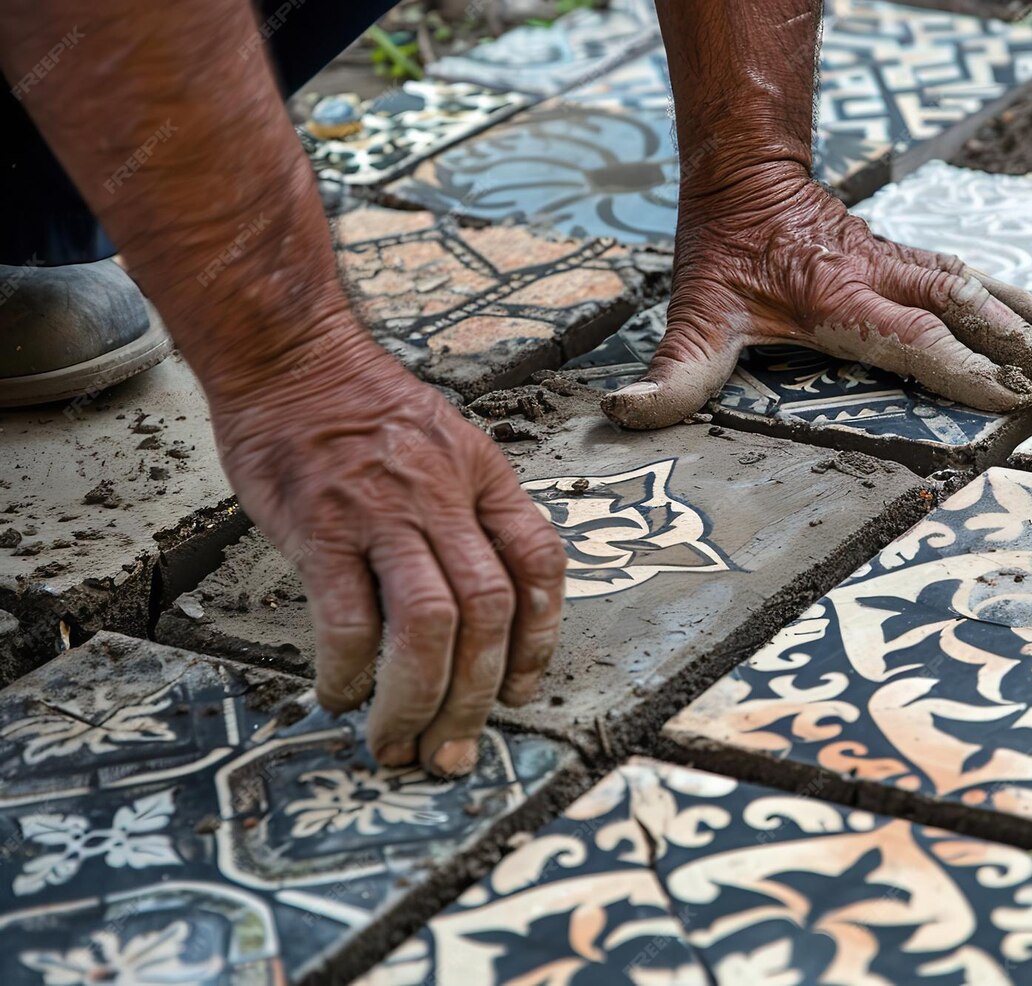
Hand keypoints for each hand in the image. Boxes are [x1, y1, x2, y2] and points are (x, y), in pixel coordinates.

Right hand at [208, 319, 565, 776]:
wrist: (290, 356)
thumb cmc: (365, 411)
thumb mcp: (447, 446)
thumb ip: (468, 516)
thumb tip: (477, 612)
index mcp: (485, 478)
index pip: (539, 564)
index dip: (541, 640)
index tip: (519, 690)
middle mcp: (445, 497)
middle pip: (488, 612)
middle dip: (476, 698)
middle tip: (453, 752)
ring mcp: (384, 511)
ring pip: (429, 624)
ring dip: (417, 701)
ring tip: (398, 743)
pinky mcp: (321, 527)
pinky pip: (350, 616)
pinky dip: (351, 669)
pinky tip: (341, 694)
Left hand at [602, 166, 1031, 428]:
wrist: (744, 174)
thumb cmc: (725, 248)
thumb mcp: (699, 312)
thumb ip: (676, 373)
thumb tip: (627, 415)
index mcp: (843, 298)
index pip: (915, 339)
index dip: (963, 368)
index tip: (1010, 396)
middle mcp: (882, 277)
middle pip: (965, 306)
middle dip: (1020, 342)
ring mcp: (898, 262)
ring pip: (978, 283)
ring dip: (1026, 313)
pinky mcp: (904, 255)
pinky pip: (967, 271)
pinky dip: (1010, 291)